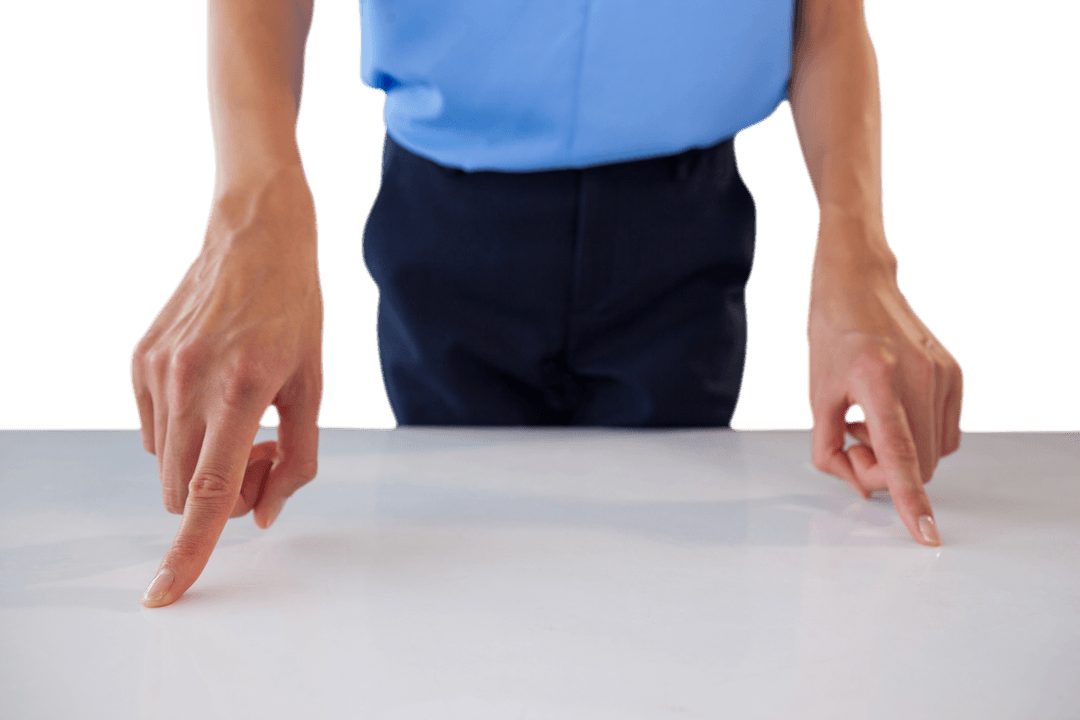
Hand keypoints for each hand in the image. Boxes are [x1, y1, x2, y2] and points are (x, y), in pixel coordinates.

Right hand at [130, 165, 324, 605]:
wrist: (255, 236)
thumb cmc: (296, 309)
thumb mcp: (315, 383)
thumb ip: (297, 457)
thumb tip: (265, 517)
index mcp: (242, 390)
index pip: (210, 493)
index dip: (191, 551)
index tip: (165, 592)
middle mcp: (189, 382)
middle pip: (188, 490)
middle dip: (224, 496)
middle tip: (265, 452)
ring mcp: (158, 371)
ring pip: (168, 465)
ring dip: (204, 464)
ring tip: (243, 415)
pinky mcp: (140, 361)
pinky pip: (155, 431)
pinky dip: (185, 433)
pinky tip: (215, 393)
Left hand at [806, 232, 963, 546]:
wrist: (857, 283)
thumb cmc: (830, 335)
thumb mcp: (815, 394)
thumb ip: (829, 448)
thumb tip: (858, 484)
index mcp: (875, 378)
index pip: (899, 453)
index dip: (909, 499)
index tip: (926, 534)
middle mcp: (917, 375)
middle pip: (917, 463)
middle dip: (884, 471)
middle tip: (853, 444)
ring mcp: (942, 374)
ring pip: (933, 452)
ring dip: (900, 453)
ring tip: (867, 421)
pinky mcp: (954, 373)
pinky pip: (944, 432)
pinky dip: (917, 437)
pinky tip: (888, 413)